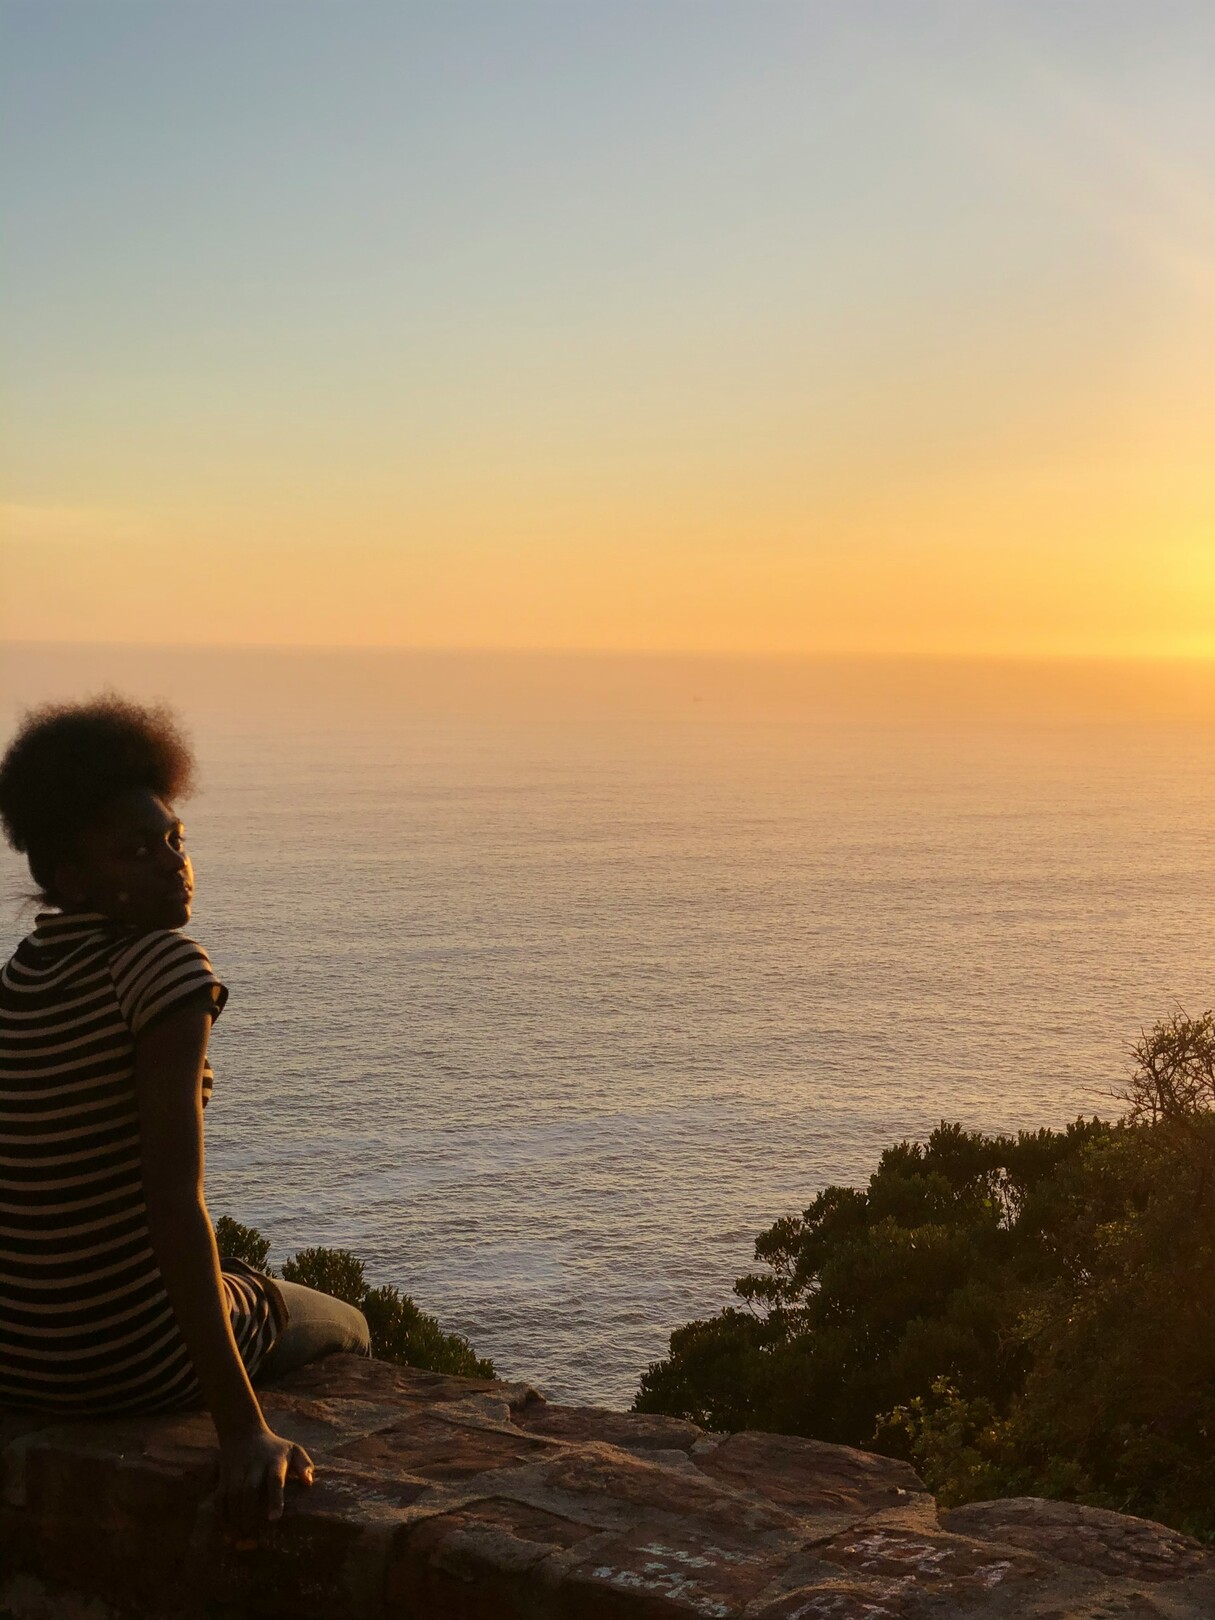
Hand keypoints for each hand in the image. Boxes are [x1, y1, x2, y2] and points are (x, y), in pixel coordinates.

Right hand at [217, 1426, 313, 1542]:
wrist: (243, 1432)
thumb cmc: (275, 1448)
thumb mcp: (294, 1449)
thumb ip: (304, 1465)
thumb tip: (309, 1483)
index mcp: (275, 1459)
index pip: (275, 1479)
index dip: (275, 1499)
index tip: (274, 1519)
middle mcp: (254, 1464)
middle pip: (250, 1489)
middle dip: (250, 1513)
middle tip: (252, 1535)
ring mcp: (237, 1469)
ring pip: (232, 1494)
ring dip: (234, 1517)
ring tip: (239, 1536)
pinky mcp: (224, 1475)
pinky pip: (219, 1496)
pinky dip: (221, 1513)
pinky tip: (225, 1528)